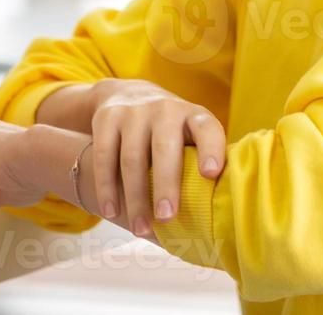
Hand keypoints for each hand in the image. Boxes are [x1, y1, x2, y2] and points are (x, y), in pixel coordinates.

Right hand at [87, 78, 226, 235]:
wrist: (129, 94)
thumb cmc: (171, 132)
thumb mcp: (191, 136)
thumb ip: (202, 164)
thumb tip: (217, 217)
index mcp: (194, 116)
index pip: (207, 129)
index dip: (211, 149)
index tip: (211, 173)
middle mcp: (165, 110)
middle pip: (165, 148)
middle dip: (166, 184)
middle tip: (167, 217)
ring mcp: (134, 111)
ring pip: (132, 157)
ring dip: (135, 197)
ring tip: (140, 229)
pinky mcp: (108, 118)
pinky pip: (105, 155)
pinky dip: (107, 186)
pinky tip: (110, 212)